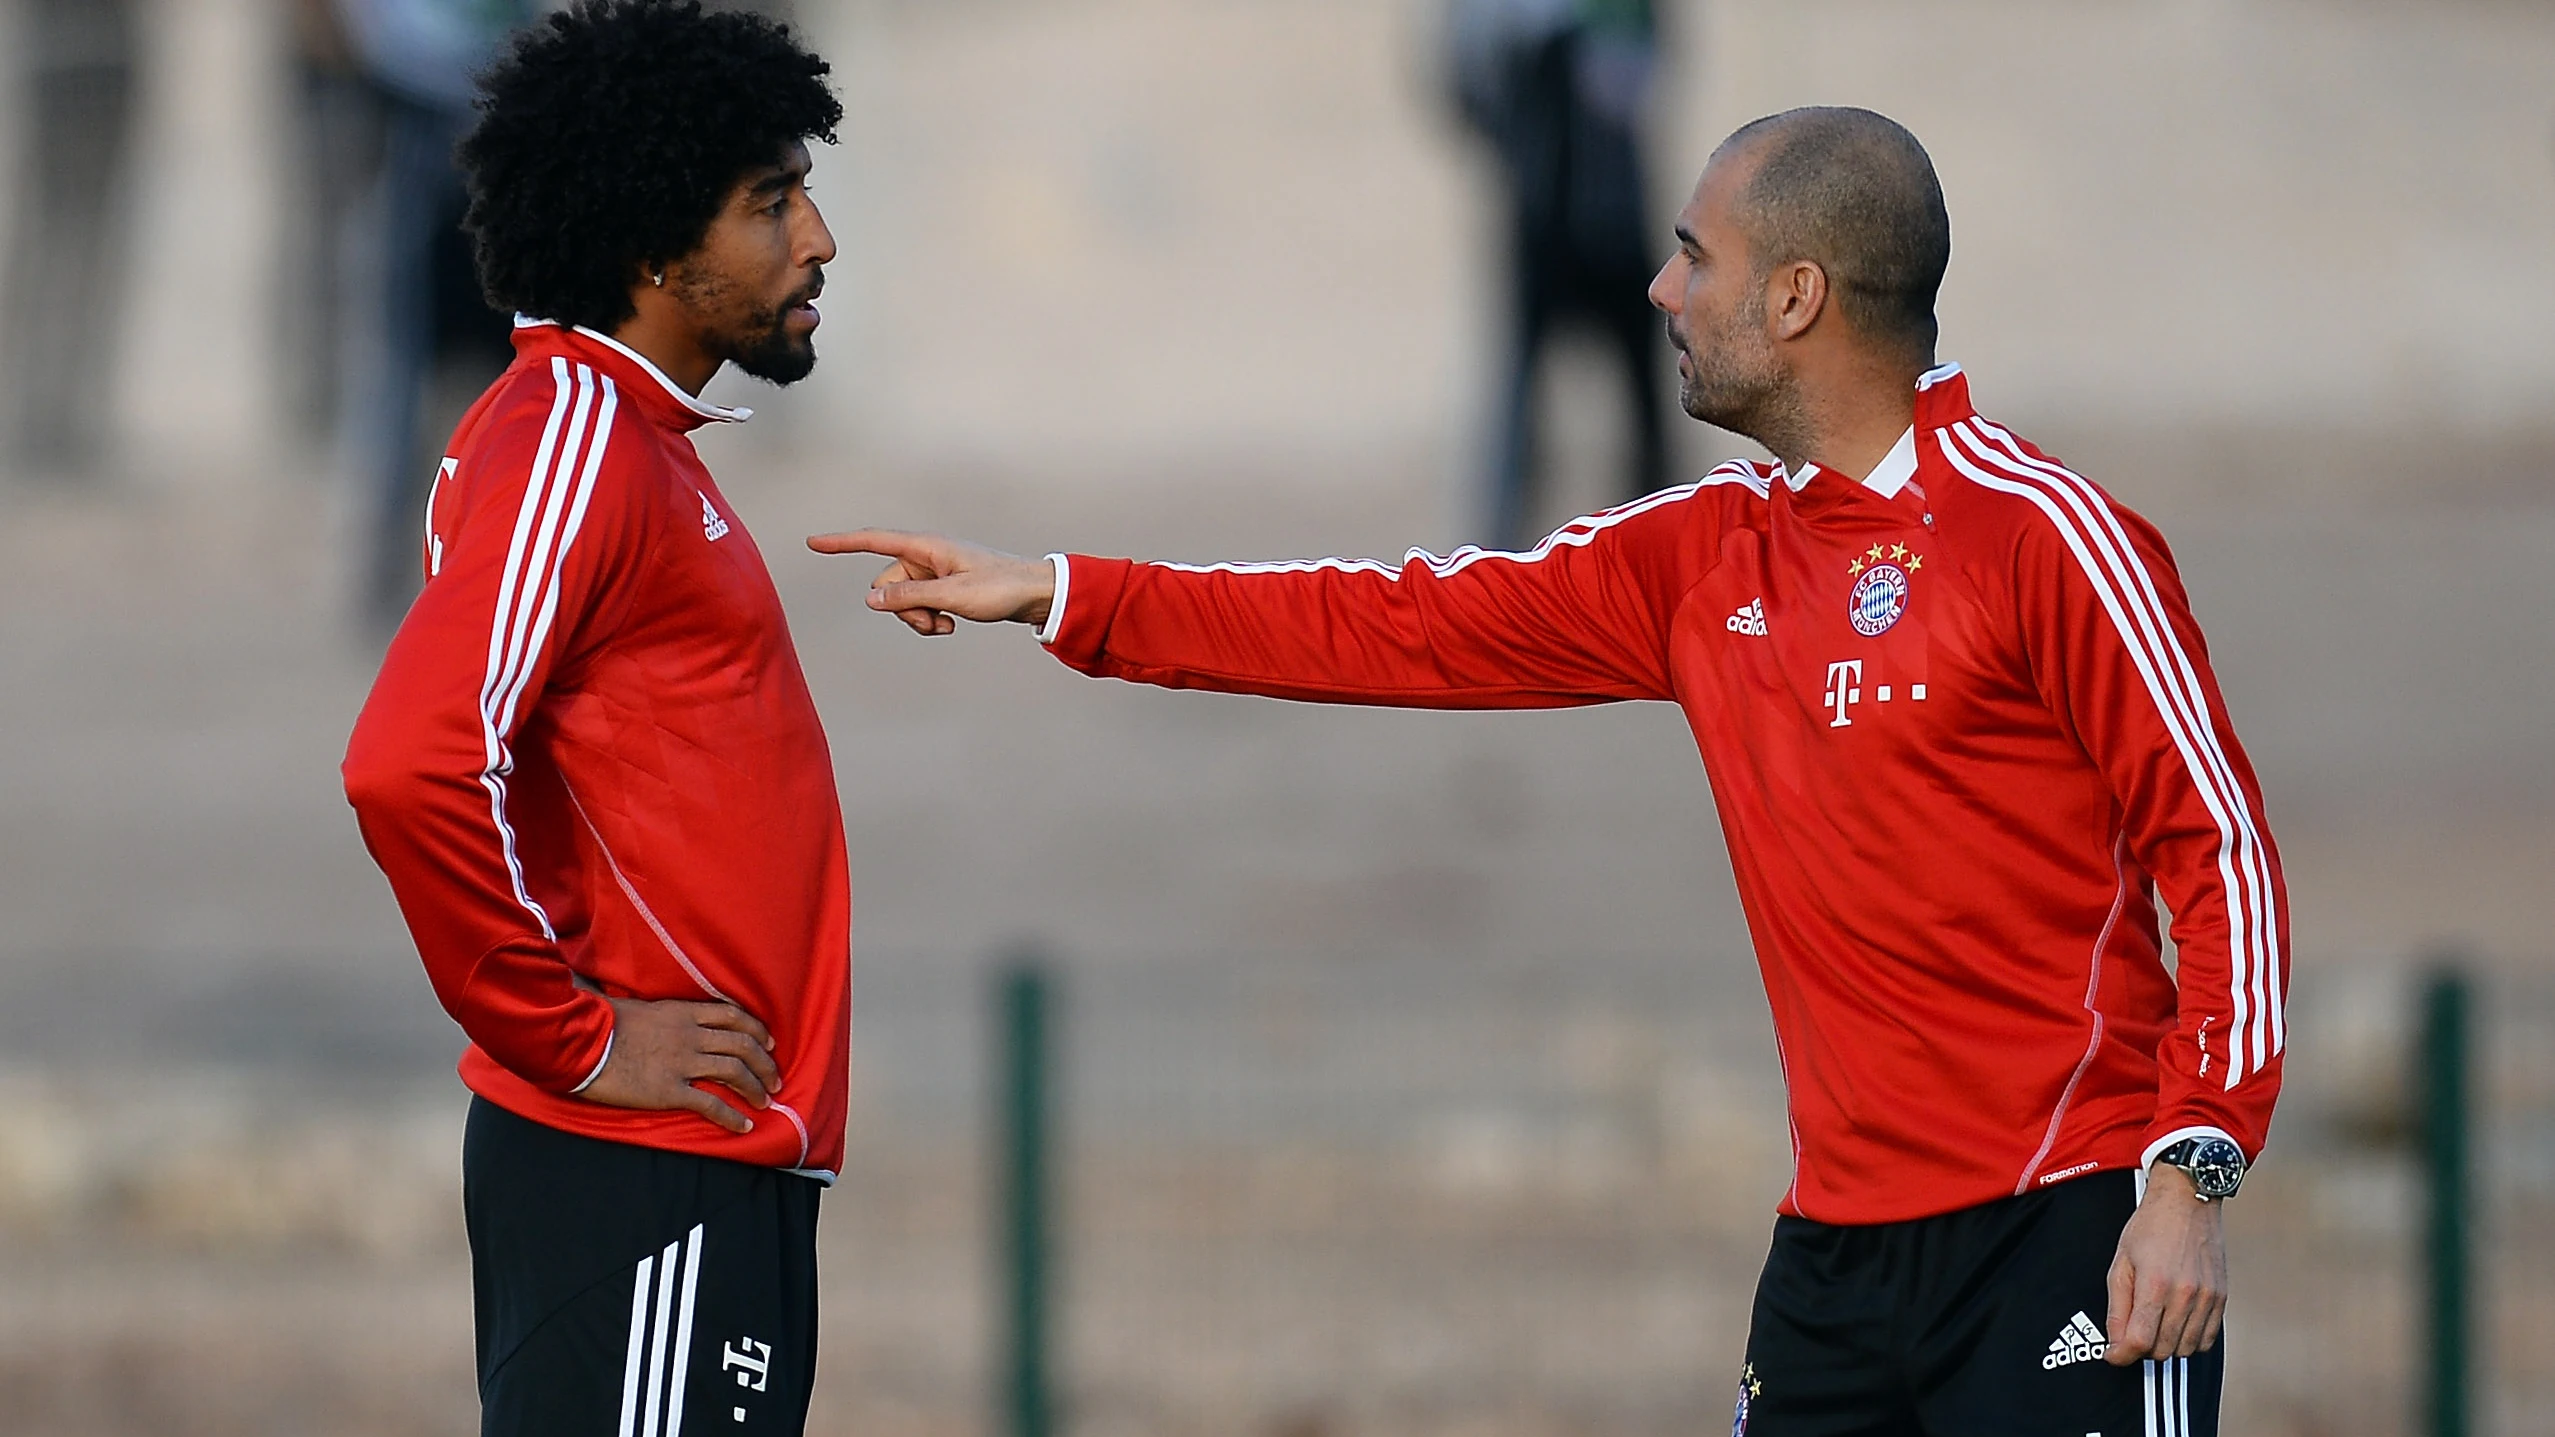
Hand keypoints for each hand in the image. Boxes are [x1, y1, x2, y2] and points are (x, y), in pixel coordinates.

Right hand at [580, 997, 781, 1134]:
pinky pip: (710, 1104)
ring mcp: (681, 1062)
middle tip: (775, 1079)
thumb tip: (672, 1019)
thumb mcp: (643, 1009)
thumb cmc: (604, 1024)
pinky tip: (744, 1126)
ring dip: (755, 1088)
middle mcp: (690, 1035)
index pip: (733, 1016)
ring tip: (765, 1101)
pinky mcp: (669, 1090)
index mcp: (683, 1013)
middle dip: (765, 1064)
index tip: (769, 1043)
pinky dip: (732, 1116)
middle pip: (742, 1045)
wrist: (581, 1043)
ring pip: (734, 1072)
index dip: (757, 1030)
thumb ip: (667, 1016)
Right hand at [804, 528, 1055, 636]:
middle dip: (901, 609)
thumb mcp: (951, 596)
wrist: (1036, 593)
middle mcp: (927, 556)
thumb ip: (909, 597)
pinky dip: (930, 619)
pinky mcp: (945, 587)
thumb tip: (871, 599)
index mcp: (926, 547)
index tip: (813, 542)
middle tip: (933, 623)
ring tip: (947, 626)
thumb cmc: (999, 588)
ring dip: (918, 618)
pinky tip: (952, 625)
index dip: (842, 543)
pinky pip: (920, 605)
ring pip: (903, 599)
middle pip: (887, 583)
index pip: (874, 541)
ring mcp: (935, 572)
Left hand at [2103, 1163, 2228, 1363]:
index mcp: (2155, 1285)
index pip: (2139, 1341)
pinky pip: (2206, 1339)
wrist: (2188, 1200)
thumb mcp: (2121, 1262)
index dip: (2121, 1355)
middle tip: (2131, 1332)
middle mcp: (2185, 1295)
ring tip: (2154, 1325)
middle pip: (2162, 1350)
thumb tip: (2116, 1342)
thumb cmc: (2150, 1227)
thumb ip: (2117, 1306)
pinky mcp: (2221, 1298)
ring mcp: (2207, 1298)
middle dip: (2141, 1349)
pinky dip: (2189, 1340)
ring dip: (2166, 1346)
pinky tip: (2176, 1324)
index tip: (2113, 1354)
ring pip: (2185, 1349)